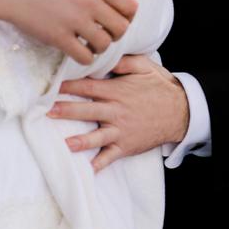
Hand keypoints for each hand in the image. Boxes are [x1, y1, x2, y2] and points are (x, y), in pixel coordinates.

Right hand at [0, 0, 137, 66]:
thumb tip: (118, 7)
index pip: (131, 5)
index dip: (127, 17)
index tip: (115, 21)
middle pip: (121, 28)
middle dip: (114, 35)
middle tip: (101, 34)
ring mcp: (73, 19)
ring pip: (105, 44)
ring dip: (99, 48)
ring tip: (87, 43)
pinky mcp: (58, 36)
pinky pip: (85, 57)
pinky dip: (85, 58)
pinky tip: (76, 50)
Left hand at [47, 54, 189, 171]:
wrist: (181, 111)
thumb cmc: (161, 87)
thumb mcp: (145, 66)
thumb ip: (123, 62)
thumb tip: (104, 58)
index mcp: (117, 91)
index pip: (88, 87)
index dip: (69, 86)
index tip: (52, 86)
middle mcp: (116, 111)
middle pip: (86, 110)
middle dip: (65, 111)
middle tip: (47, 112)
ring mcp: (121, 130)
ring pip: (96, 136)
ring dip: (78, 140)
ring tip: (63, 143)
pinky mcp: (127, 145)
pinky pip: (110, 157)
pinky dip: (99, 164)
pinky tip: (86, 170)